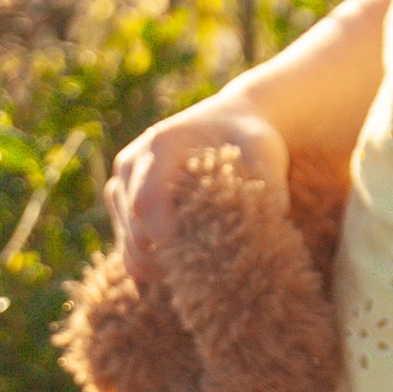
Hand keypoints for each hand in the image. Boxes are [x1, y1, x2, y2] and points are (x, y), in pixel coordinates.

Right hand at [105, 101, 286, 288]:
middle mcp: (131, 163)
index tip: (206, 259)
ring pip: (128, 247)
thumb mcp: (266, 151)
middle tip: (209, 272)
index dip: (169, 240)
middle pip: (135, 232)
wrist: (228, 118)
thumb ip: (268, 187)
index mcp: (160, 146)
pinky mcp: (120, 202)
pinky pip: (127, 248)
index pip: (146, 205)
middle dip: (169, 260)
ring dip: (159, 267)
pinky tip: (183, 264)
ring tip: (198, 270)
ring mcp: (121, 183)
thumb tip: (271, 232)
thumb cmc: (248, 136)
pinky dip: (151, 264)